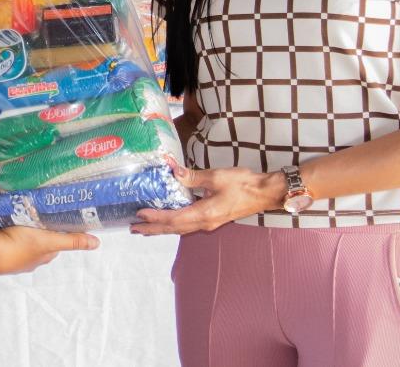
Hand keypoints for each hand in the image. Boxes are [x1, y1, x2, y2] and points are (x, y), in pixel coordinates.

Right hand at [0, 225, 99, 275]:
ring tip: (18, 217)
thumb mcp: (50, 240)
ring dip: (21, 232)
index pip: (55, 245)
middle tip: (36, 215)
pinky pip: (6, 241)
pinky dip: (7, 234)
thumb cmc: (21, 246)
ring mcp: (12, 257)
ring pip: (21, 242)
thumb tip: (96, 243)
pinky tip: (3, 225)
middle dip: (38, 231)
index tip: (54, 221)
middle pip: (38, 244)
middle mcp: (29, 261)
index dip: (56, 233)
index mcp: (43, 257)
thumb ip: (72, 240)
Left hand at [130, 165, 285, 235]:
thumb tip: (173, 171)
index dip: (155, 218)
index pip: (173, 219)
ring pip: (180, 228)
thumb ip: (193, 176)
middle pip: (174, 228)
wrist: (265, 193)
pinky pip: (188, 224)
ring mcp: (209, 222)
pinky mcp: (213, 218)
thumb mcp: (216, 177)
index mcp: (204, 214)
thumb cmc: (243, 184)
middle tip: (134, 229)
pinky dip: (174, 223)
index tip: (139, 216)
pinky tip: (169, 220)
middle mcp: (204, 222)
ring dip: (162, 228)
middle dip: (153, 229)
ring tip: (146, 228)